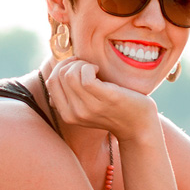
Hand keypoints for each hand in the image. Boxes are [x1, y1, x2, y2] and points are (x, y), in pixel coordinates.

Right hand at [45, 58, 160, 142]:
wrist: (139, 126)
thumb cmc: (114, 110)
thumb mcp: (87, 107)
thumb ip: (71, 96)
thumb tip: (56, 76)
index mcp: (68, 115)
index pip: (50, 83)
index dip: (61, 67)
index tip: (77, 65)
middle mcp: (75, 114)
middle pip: (58, 76)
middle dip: (71, 63)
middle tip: (87, 66)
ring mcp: (89, 108)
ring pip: (69, 75)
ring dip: (81, 64)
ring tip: (94, 68)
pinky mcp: (105, 99)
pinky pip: (85, 77)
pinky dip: (89, 67)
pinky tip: (99, 70)